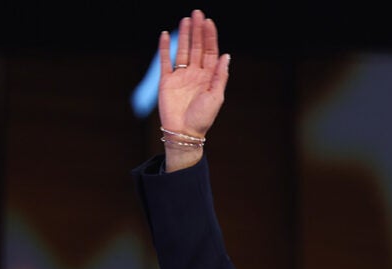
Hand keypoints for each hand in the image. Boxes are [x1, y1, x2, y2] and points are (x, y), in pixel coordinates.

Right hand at [157, 9, 229, 170]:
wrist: (184, 132)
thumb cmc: (203, 118)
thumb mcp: (216, 96)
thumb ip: (220, 75)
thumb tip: (226, 55)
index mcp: (209, 77)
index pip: (210, 52)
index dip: (210, 37)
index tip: (209, 22)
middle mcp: (195, 74)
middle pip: (197, 47)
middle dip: (198, 31)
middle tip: (197, 13)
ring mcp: (181, 76)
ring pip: (183, 50)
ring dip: (184, 35)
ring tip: (186, 19)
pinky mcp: (166, 80)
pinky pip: (165, 61)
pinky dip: (165, 48)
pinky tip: (166, 35)